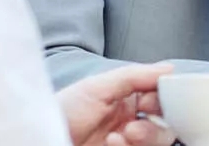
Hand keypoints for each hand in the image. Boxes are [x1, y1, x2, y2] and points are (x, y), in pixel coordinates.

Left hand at [56, 63, 174, 145]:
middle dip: (155, 124)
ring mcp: (127, 140)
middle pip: (166, 122)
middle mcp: (131, 119)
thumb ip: (134, 76)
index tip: (151, 101)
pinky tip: (112, 143)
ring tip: (124, 135)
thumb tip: (167, 69)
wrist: (42, 138)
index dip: (163, 98)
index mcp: (127, 97)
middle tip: (137, 123)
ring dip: (146, 137)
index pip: (161, 95)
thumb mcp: (96, 87)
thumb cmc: (61, 112)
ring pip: (159, 140)